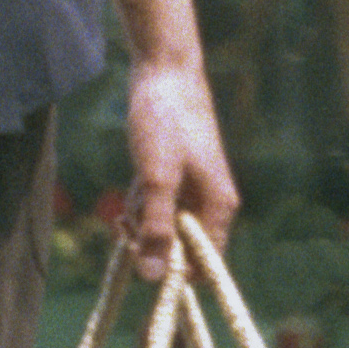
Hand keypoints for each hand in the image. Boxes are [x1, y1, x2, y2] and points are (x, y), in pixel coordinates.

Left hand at [119, 58, 237, 282]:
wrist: (164, 71)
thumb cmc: (165, 122)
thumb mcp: (156, 179)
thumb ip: (157, 228)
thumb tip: (154, 277)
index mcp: (220, 207)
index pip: (205, 263)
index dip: (173, 269)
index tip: (141, 255)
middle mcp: (212, 202)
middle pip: (181, 246)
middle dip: (151, 237)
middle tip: (128, 219)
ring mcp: (194, 188)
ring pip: (165, 224)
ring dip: (142, 216)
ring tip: (134, 188)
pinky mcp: (177, 176)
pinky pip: (158, 205)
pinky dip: (142, 200)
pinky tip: (134, 182)